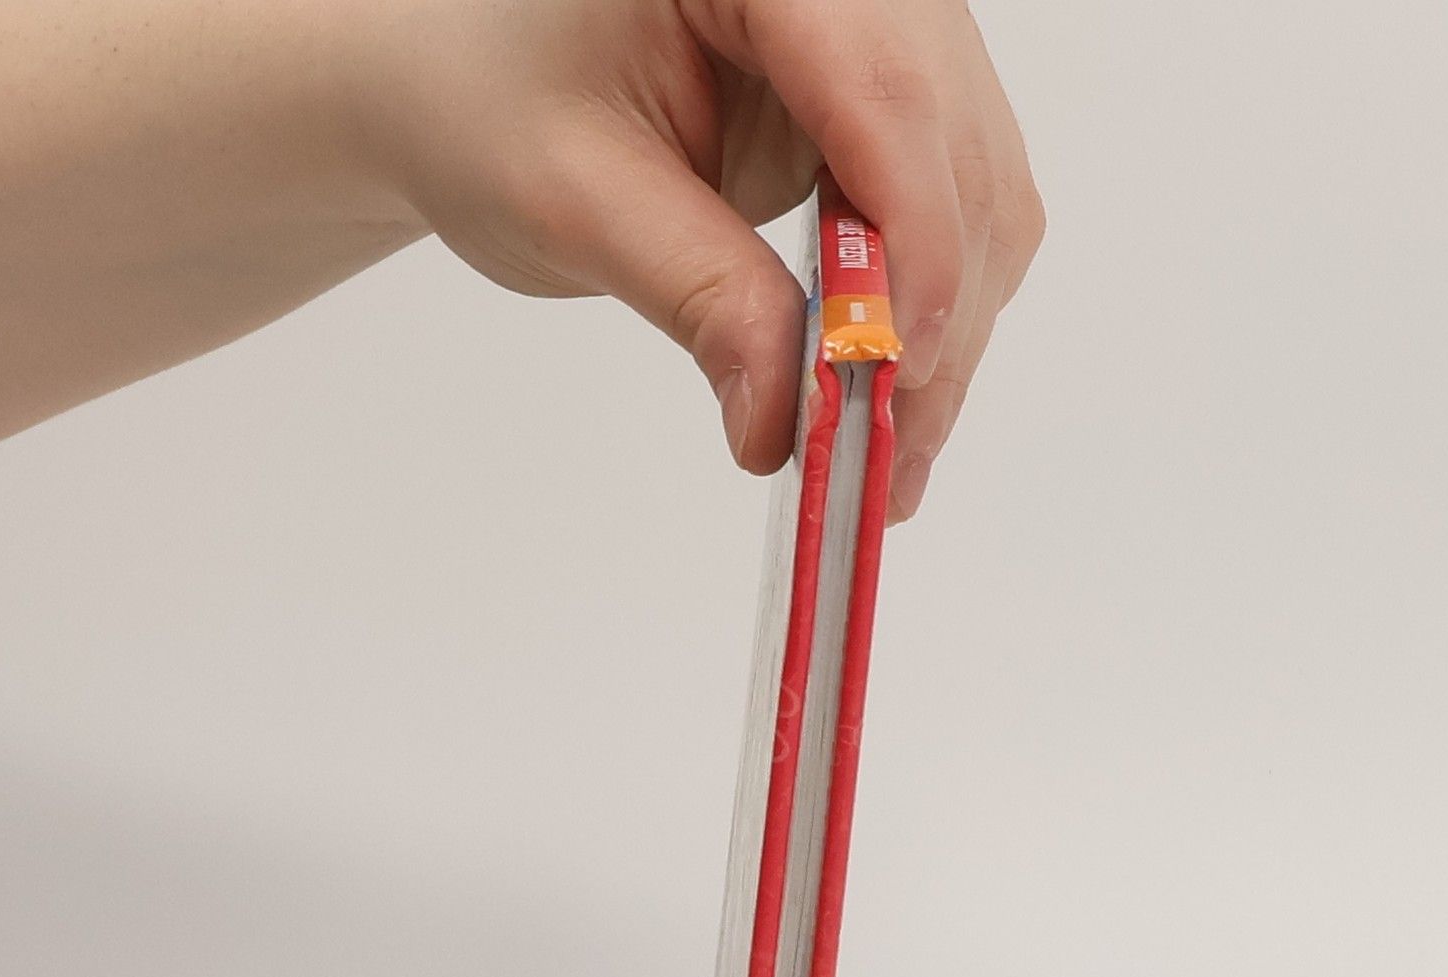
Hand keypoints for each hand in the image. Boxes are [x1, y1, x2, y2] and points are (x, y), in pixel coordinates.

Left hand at [350, 0, 1044, 519]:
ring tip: (885, 459)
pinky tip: (887, 397)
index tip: (891, 369)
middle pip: (955, 152)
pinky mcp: (891, 103)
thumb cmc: (491, 101)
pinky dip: (931, 314)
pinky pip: (957, 209)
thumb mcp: (576, 199)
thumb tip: (784, 420)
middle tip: (887, 463)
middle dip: (933, 318)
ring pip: (981, 192)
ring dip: (945, 333)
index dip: (913, 242)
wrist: (467, 82)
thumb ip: (697, 298)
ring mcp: (887, 34)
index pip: (885, 89)